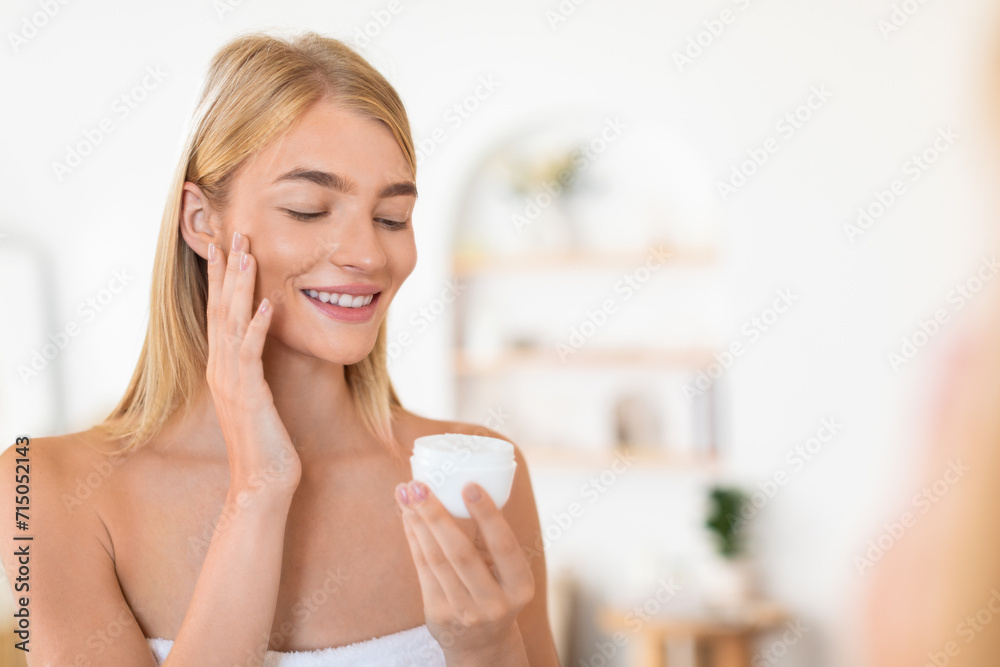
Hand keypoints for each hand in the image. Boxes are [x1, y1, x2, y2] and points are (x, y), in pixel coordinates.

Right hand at [205, 231, 300, 492]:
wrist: (261, 482)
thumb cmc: (266, 442)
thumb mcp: (261, 397)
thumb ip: (258, 370)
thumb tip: (267, 343)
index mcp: (224, 368)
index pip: (218, 313)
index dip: (220, 278)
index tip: (225, 246)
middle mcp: (221, 369)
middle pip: (219, 309)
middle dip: (226, 270)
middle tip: (233, 232)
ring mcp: (232, 381)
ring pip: (231, 324)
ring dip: (239, 287)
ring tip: (246, 254)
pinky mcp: (249, 394)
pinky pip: (251, 354)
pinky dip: (258, 327)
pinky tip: (266, 304)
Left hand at [394, 479, 533, 662]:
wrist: (482, 642)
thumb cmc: (496, 589)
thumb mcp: (506, 570)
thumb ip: (491, 538)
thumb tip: (468, 487)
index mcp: (520, 585)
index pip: (503, 545)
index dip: (487, 515)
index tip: (469, 485)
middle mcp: (494, 602)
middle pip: (460, 553)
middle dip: (436, 515)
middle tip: (419, 485)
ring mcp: (464, 612)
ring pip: (436, 559)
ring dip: (418, 522)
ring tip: (406, 493)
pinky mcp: (439, 614)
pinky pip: (423, 568)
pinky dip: (414, 538)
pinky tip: (407, 516)